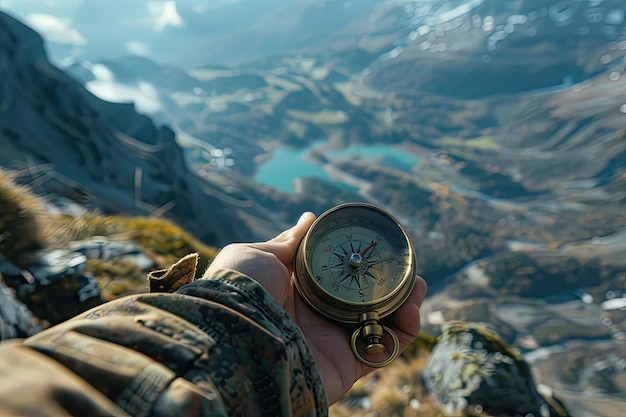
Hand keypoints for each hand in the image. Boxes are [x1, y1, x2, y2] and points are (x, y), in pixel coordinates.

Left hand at [205, 212, 427, 403]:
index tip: (379, 248)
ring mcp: (334, 342)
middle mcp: (319, 316)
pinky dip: (403, 333)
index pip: (339, 277)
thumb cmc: (240, 291)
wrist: (235, 337)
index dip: (360, 263)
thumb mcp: (258, 254)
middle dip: (391, 284)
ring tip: (418, 286)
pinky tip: (410, 311)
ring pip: (381, 324)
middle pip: (366, 299)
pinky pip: (384, 351)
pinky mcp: (346, 366)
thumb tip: (309, 219)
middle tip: (407, 268)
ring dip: (405, 305)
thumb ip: (289, 242)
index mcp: (299, 291)